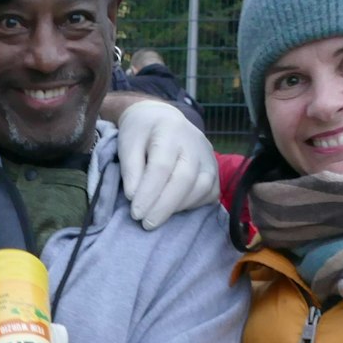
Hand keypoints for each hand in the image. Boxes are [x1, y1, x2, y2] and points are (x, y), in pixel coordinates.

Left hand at [115, 101, 218, 228]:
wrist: (162, 119)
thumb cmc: (141, 132)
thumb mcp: (127, 143)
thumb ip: (130, 169)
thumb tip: (133, 196)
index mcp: (170, 131)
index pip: (162, 166)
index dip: (149, 193)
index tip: (136, 213)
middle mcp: (195, 143)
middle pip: (185, 179)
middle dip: (164, 206)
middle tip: (146, 223)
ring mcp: (209, 157)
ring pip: (202, 188)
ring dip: (178, 208)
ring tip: (156, 217)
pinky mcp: (215, 170)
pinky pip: (209, 193)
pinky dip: (192, 205)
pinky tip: (174, 210)